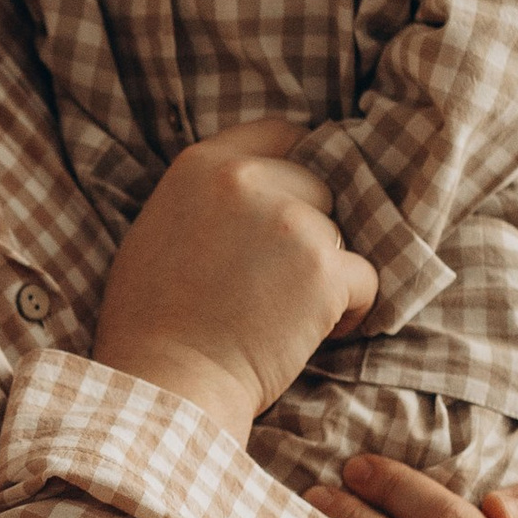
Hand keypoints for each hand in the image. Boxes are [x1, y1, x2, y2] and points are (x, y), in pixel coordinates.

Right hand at [94, 121, 377, 435]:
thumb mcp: (160, 229)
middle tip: (282, 280)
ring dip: (326, 272)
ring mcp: (291, 222)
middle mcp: (247, 179)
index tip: (299, 200)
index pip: (281, 133)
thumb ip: (209, 197)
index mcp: (202, 164)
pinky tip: (315, 333)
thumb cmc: (151, 323)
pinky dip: (351, 309)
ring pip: (340, 235)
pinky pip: (366, 278)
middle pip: (318, 186)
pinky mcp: (325, 269)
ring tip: (288, 314)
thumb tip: (257, 187)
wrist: (167, 383)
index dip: (298, 166)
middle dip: (310, 228)